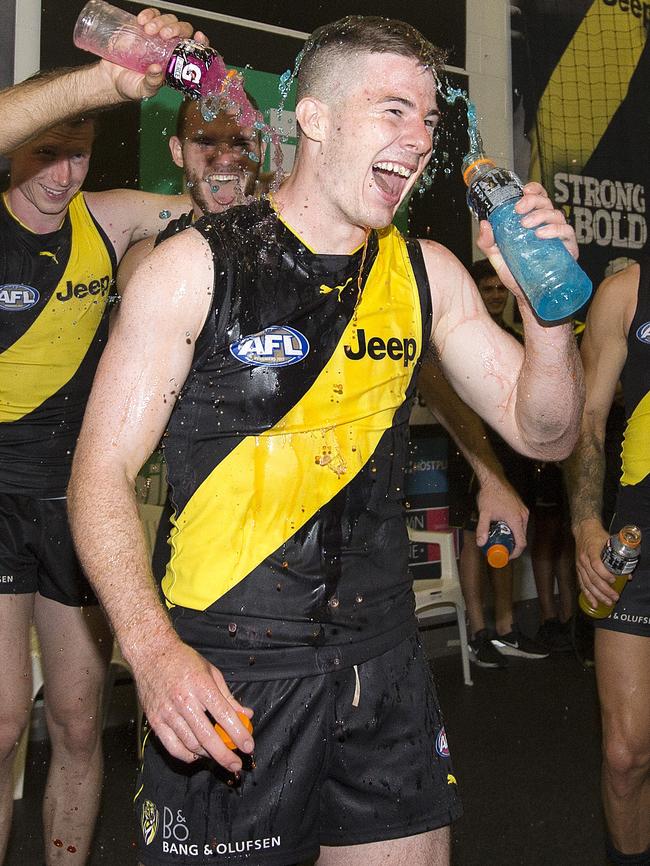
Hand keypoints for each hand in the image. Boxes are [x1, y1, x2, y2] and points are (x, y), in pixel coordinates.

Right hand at [99, 9, 208, 100]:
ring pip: (168, 20)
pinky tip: (142, 20)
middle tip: (164, 34)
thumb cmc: (131, 86)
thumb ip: (152, 83)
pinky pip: (151, 15)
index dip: (200, 42)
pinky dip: (149, 14)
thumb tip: (157, 70)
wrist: (111, 79)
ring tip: (149, 30)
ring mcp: (156, 37)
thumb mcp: (144, 90)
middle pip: (182, 30)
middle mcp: (168, 48)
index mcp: (175, 64)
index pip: (194, 50)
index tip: (199, 37)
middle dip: (176, 28)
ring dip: (161, 21)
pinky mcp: (142, 28)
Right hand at [131, 634, 253, 770]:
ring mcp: (167, 712)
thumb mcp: (211, 672)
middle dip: (225, 755)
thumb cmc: (183, 660)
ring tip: (219, 755)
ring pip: (191, 744)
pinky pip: (173, 747)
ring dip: (208, 755)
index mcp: (201, 685)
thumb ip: (228, 697)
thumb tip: (246, 715)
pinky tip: (198, 754)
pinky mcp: (155, 720)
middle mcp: (183, 700)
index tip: (248, 746)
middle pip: (207, 736)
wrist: (151, 653)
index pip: (224, 715)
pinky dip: (187, 755)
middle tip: (236, 764)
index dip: (238, 733)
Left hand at [474, 476, 527, 557]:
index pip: (521, 542)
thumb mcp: (484, 513)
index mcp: (516, 519)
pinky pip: (521, 522)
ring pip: (522, 530)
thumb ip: (482, 529)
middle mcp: (523, 516)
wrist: (493, 479)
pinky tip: (503, 528)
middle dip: (512, 545)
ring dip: (513, 536)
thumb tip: (481, 543)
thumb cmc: (489, 494)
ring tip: (501, 539)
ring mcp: (523, 511)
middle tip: (501, 549)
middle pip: (522, 537)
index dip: (515, 553)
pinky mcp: (521, 507)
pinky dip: (514, 528)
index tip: (507, 556)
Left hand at [476, 181, 578, 298]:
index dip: (534, 189)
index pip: (538, 198)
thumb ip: (488, 242)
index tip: (523, 190)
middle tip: (518, 209)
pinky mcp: (568, 249)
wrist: (529, 298)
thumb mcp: (498, 258)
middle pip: (546, 202)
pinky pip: (566, 232)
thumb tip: (484, 223)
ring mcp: (559, 237)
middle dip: (532, 201)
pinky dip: (554, 230)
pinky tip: (541, 234)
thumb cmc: (517, 275)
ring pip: (556, 214)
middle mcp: (548, 226)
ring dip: (540, 215)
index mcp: (533, 222)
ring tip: (526, 225)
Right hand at [574, 518, 620, 608]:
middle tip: (615, 597)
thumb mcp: (610, 542)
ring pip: (587, 584)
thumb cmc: (597, 536)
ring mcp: (580, 566)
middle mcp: (583, 560)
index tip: (614, 580)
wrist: (584, 531)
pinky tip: (593, 603)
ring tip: (607, 602)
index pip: (596, 565)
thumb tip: (628, 574)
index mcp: (591, 551)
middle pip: (593, 578)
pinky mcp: (578, 571)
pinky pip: (582, 585)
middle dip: (604, 590)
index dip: (605, 574)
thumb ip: (619, 557)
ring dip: (598, 595)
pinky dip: (587, 595)